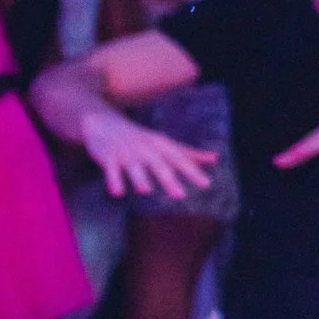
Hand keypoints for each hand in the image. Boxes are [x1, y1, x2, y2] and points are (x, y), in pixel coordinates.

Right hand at [82, 107, 215, 198]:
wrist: (103, 122)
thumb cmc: (140, 137)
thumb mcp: (165, 143)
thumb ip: (189, 153)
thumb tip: (215, 158)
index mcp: (161, 146)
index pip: (180, 160)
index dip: (193, 172)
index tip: (206, 185)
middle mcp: (145, 149)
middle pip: (158, 165)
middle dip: (169, 179)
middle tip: (181, 196)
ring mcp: (126, 153)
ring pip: (134, 168)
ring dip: (140, 179)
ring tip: (146, 191)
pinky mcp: (108, 158)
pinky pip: (111, 170)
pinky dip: (113, 180)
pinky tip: (117, 193)